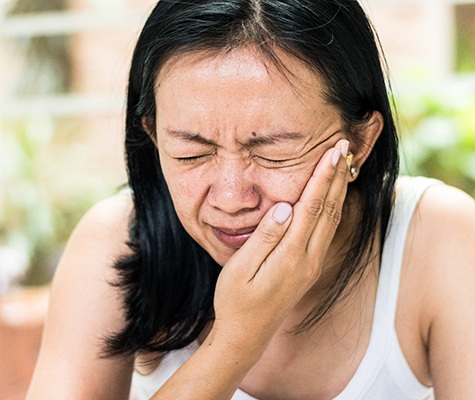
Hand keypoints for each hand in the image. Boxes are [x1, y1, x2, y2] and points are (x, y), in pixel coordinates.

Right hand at [212, 139, 349, 358]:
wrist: (246, 335)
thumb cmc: (235, 301)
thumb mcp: (241, 269)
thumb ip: (264, 237)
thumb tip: (285, 207)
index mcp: (291, 255)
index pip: (312, 207)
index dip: (323, 177)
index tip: (332, 151)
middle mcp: (308, 259)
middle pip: (329, 209)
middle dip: (337, 176)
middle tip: (344, 146)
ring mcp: (312, 265)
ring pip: (332, 220)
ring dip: (338, 190)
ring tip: (343, 165)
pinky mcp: (309, 268)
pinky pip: (327, 231)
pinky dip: (333, 208)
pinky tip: (333, 197)